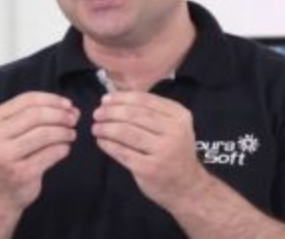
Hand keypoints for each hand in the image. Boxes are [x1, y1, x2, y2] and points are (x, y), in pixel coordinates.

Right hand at [0, 92, 79, 211]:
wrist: (3, 189)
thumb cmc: (16, 154)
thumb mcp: (19, 130)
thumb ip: (42, 116)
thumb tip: (72, 109)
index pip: (28, 100)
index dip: (52, 100)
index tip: (68, 104)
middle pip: (36, 116)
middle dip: (60, 115)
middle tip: (73, 120)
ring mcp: (7, 155)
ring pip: (44, 134)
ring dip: (64, 132)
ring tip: (71, 134)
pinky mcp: (21, 172)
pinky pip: (49, 154)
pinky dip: (62, 148)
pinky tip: (65, 148)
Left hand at [91, 92, 209, 209]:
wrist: (187, 186)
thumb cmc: (174, 152)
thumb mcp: (172, 127)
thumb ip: (150, 112)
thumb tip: (112, 99)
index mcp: (179, 115)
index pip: (145, 99)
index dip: (121, 98)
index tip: (105, 100)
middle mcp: (174, 131)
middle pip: (134, 114)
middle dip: (111, 112)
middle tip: (97, 114)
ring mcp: (163, 151)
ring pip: (127, 132)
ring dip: (107, 127)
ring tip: (96, 127)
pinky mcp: (150, 168)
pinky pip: (123, 152)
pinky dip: (108, 144)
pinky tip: (101, 141)